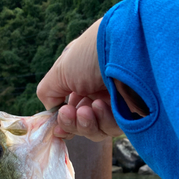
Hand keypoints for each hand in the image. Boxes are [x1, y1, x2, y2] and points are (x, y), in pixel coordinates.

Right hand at [37, 19, 122, 141]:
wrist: (123, 49)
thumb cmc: (90, 55)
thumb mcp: (61, 70)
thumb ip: (48, 91)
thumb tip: (50, 109)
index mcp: (82, 79)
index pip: (71, 109)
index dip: (64, 122)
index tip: (56, 128)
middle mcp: (98, 92)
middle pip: (81, 123)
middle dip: (72, 123)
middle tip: (68, 114)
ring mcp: (115, 103)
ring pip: (95, 129)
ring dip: (85, 123)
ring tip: (85, 110)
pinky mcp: (130, 113)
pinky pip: (111, 129)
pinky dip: (102, 121)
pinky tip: (100, 106)